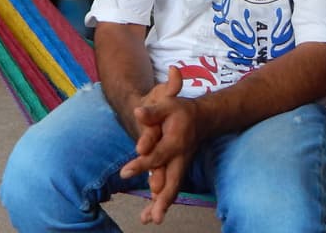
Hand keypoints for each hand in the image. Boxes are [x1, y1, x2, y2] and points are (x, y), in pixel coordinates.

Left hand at [119, 67, 198, 224]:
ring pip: (172, 189)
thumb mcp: (167, 105)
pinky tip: (149, 215)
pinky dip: (161, 203)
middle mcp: (180, 158)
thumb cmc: (181, 111)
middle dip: (163, 200)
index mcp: (176, 142)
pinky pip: (171, 189)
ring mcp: (180, 166)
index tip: (124, 173)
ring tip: (148, 220)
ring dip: (162, 205)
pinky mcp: (178, 171)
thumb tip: (137, 112)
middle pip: (173, 181)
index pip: (157, 156)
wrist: (201, 118)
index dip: (141, 164)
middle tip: (154, 217)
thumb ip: (152, 112)